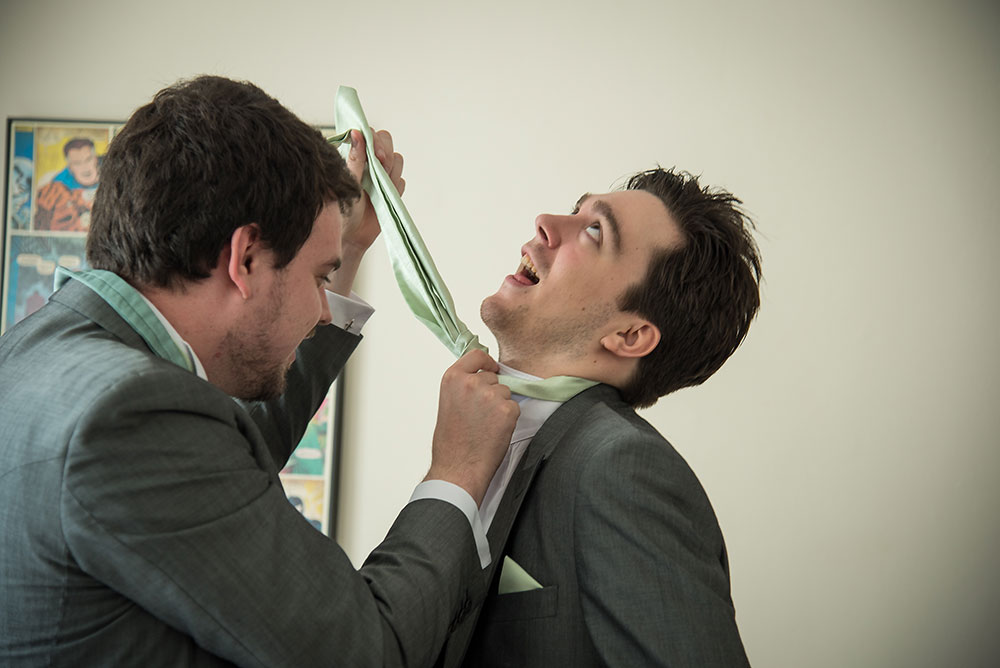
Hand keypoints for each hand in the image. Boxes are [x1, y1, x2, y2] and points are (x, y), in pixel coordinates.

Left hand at [342, 128, 404, 253]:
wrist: (350, 236)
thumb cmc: (340, 209)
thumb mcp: (347, 181)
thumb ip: (355, 159)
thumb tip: (357, 134)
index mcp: (355, 155)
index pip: (370, 134)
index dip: (376, 141)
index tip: (376, 155)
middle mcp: (369, 162)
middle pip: (387, 142)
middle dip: (387, 154)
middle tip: (381, 169)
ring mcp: (382, 175)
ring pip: (398, 160)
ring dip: (391, 172)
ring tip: (379, 187)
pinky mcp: (391, 189)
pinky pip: (402, 181)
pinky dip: (395, 188)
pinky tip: (384, 197)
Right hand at [427, 350, 519, 504]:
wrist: (458, 468)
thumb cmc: (451, 442)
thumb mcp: (448, 403)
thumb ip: (463, 387)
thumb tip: (481, 377)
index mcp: (452, 378)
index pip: (477, 355)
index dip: (487, 362)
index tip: (491, 368)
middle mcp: (471, 382)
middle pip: (493, 377)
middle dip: (491, 392)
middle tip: (480, 415)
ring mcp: (490, 395)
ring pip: (505, 393)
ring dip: (500, 406)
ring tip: (485, 426)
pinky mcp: (507, 410)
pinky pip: (514, 408)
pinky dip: (508, 419)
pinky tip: (494, 432)